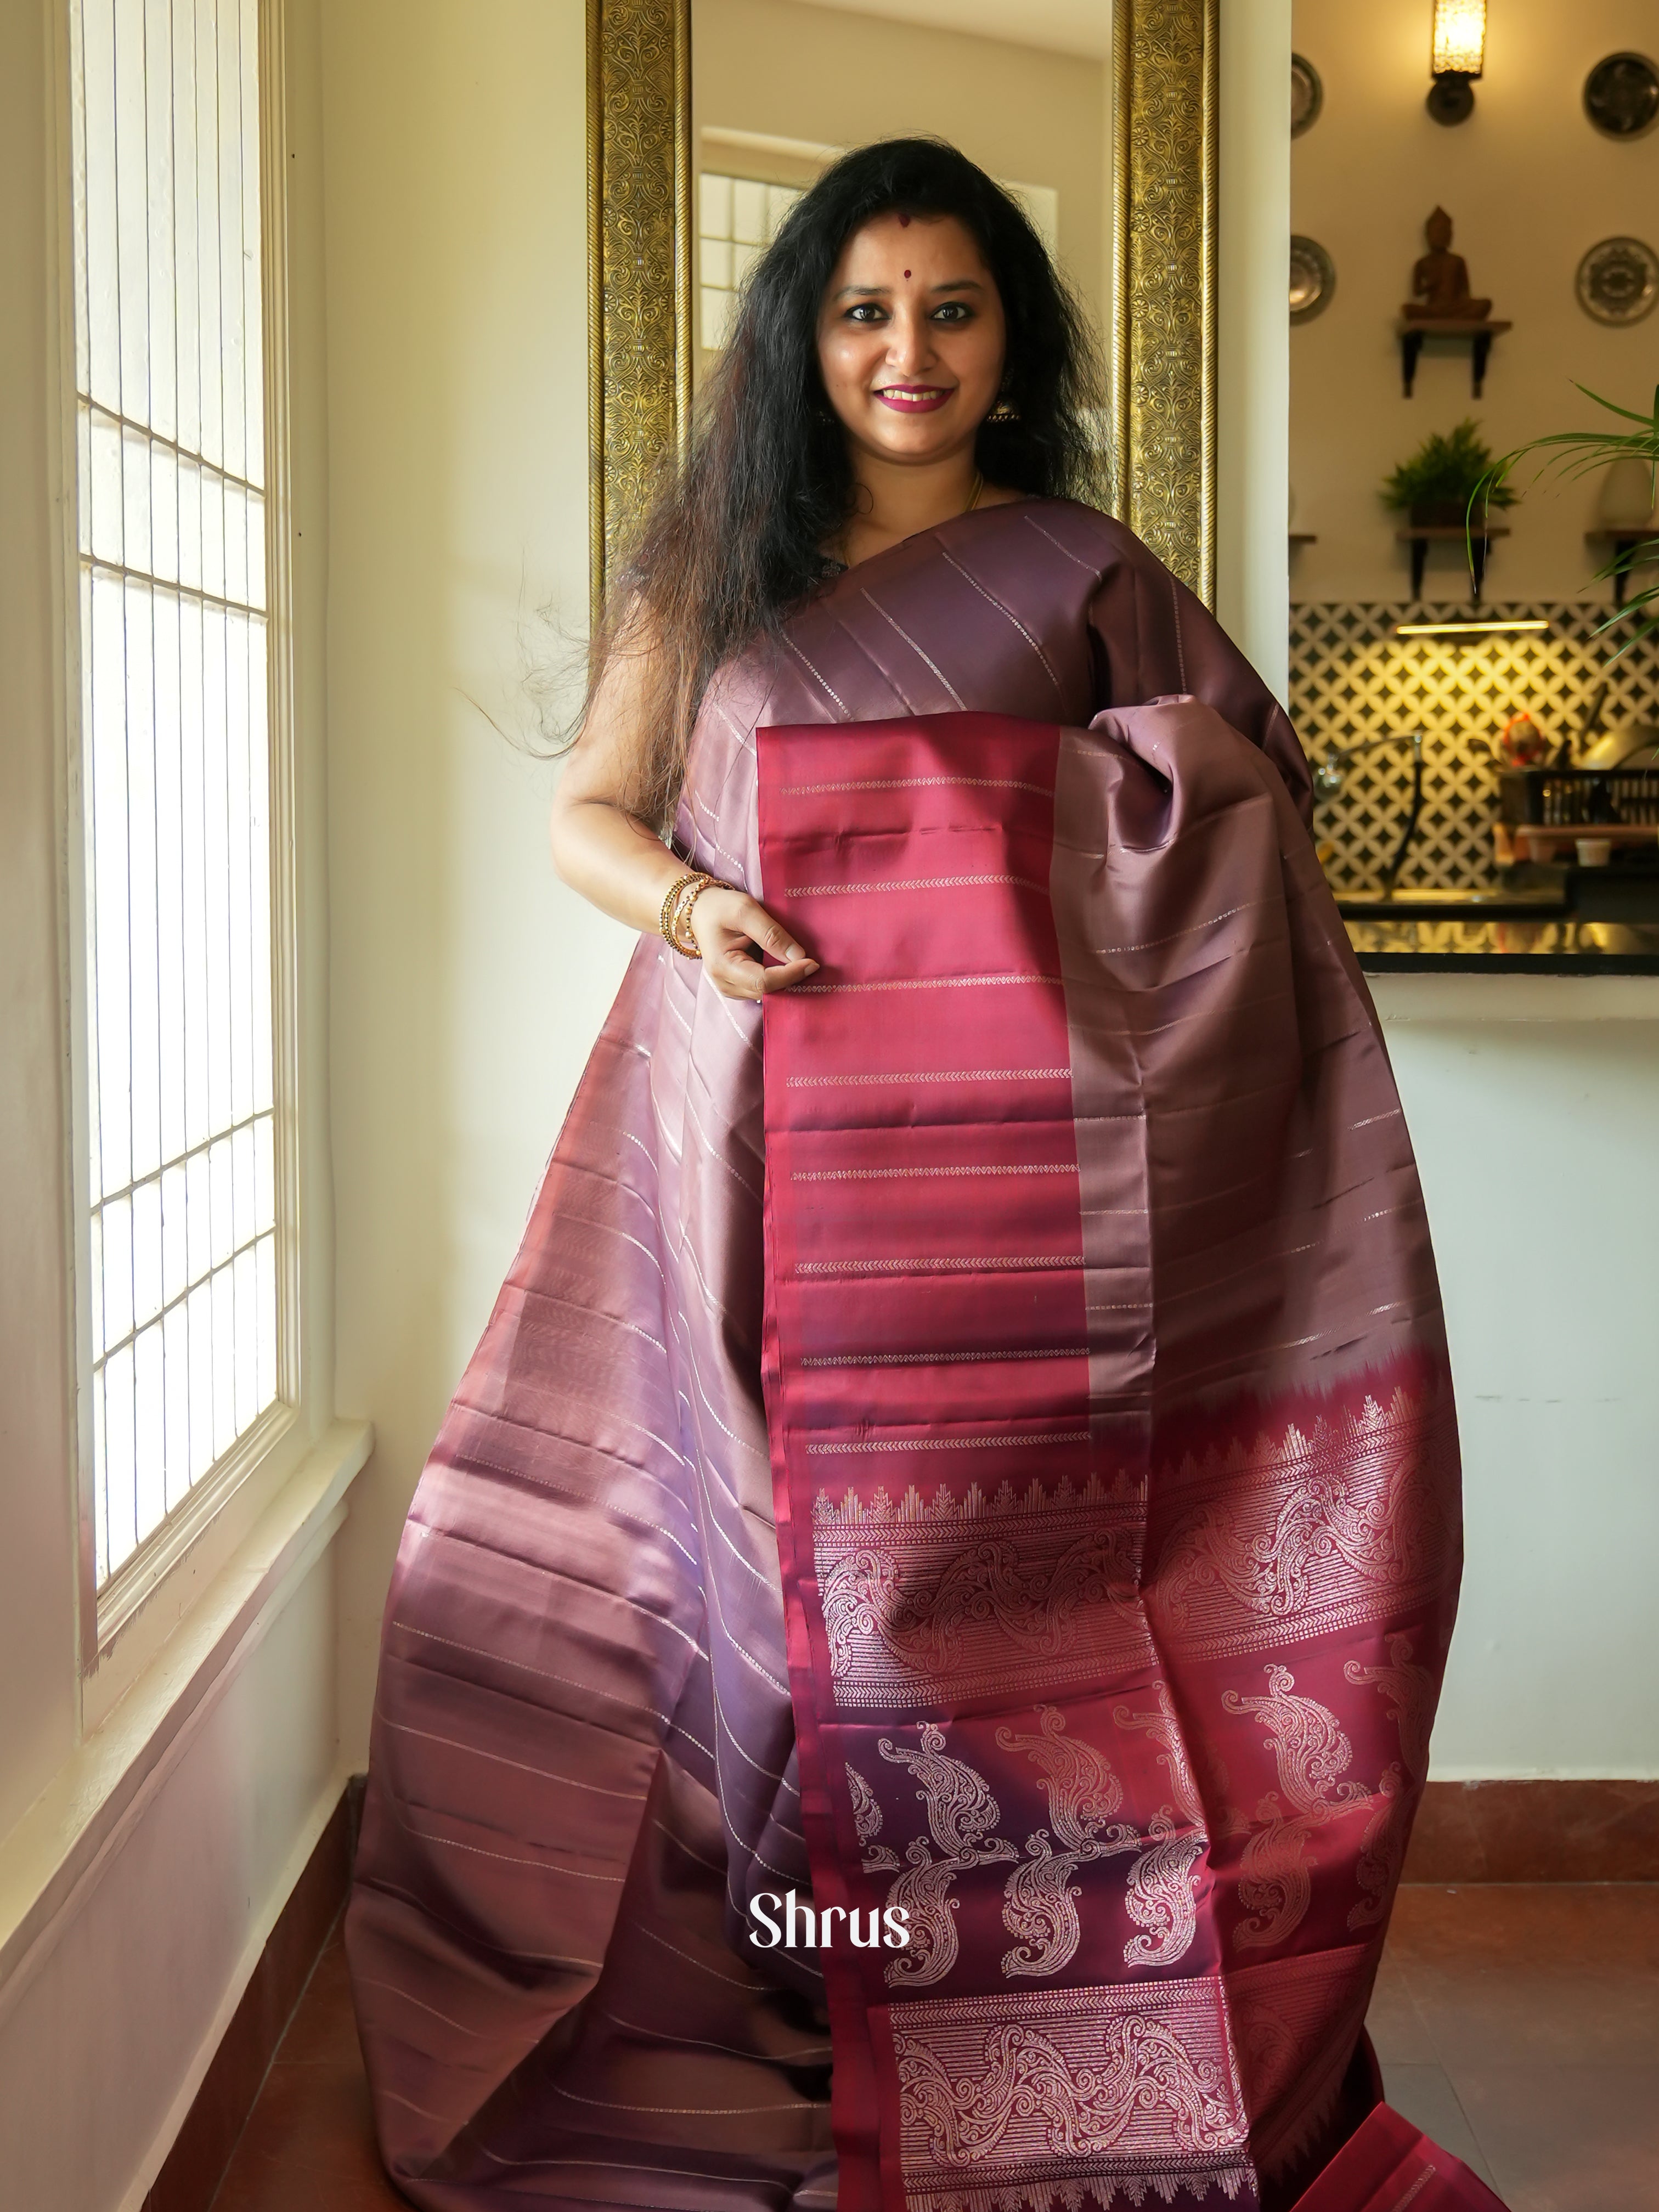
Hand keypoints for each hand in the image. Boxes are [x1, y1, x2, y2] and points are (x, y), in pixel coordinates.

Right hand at [690, 887, 819, 999]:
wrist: (702, 911)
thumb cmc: (720, 907)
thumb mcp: (746, 910)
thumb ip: (772, 934)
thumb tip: (799, 956)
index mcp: (722, 967)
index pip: (763, 982)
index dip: (790, 974)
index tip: (812, 962)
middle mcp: (725, 984)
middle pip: (767, 990)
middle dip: (791, 978)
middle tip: (813, 962)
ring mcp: (731, 988)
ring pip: (768, 992)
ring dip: (787, 980)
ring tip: (803, 963)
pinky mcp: (738, 985)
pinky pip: (764, 988)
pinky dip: (779, 979)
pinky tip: (790, 966)